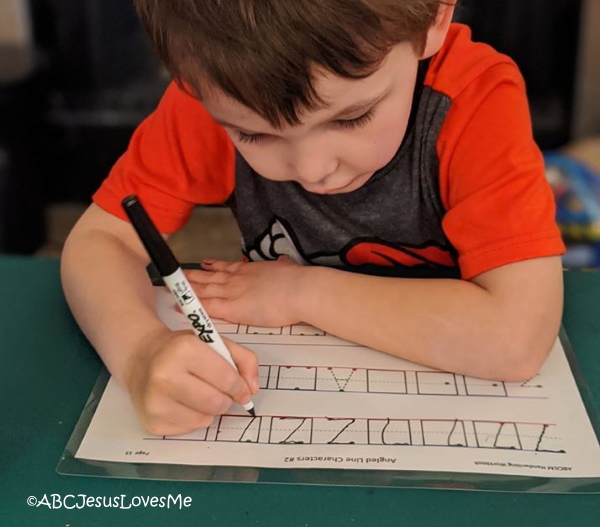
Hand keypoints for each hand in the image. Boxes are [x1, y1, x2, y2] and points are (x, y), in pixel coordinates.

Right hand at [124, 328, 258, 435]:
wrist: (142, 359)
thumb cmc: (182, 349)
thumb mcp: (214, 341)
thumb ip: (244, 359)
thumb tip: (253, 389)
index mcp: (184, 350)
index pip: (227, 378)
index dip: (241, 386)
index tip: (242, 388)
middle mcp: (165, 376)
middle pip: (217, 402)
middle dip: (227, 399)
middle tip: (223, 392)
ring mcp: (156, 402)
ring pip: (205, 419)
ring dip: (211, 409)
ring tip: (200, 393)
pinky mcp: (152, 423)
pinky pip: (190, 428)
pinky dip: (195, 418)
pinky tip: (184, 402)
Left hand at [186, 257, 305, 326]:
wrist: (298, 290)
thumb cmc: (296, 281)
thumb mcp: (286, 267)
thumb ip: (281, 267)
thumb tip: (283, 263)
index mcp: (249, 270)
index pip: (225, 268)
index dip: (212, 266)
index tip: (204, 264)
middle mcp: (236, 279)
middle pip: (209, 278)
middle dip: (194, 277)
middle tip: (180, 275)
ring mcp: (231, 293)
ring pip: (203, 290)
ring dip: (188, 290)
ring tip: (174, 289)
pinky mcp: (231, 309)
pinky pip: (206, 308)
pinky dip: (192, 307)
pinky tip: (181, 307)